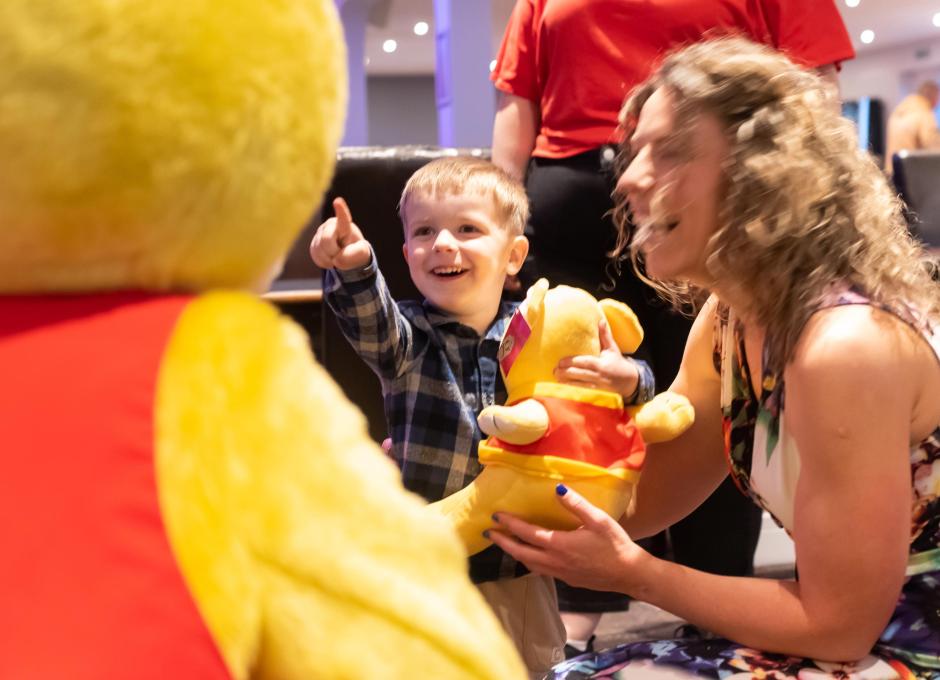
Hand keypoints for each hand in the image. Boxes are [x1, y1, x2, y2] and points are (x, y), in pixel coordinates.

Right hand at [309, 197, 372, 269]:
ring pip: (320, 250)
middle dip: (334, 252)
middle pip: (326, 240)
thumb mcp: (362, 254)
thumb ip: (354, 256)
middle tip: (341, 254)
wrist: (347, 253)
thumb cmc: (356, 250)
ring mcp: (320, 234)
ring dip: (330, 259)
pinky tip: (330, 259)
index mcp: (345, 225)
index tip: (338, 201)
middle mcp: (330, 225)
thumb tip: (336, 260)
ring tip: (337, 256)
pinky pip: (316, 256)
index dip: (341, 210)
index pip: (343, 219)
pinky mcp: (314, 244)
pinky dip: (324, 262)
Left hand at [487, 485, 645, 593]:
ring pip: (529, 565)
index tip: (496, 516)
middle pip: (520, 553)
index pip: (527, 533)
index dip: (510, 524)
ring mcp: (560, 573)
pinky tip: (531, 556)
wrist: (630, 575)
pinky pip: (541, 571)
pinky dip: (529, 562)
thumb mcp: (598, 519)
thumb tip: (557, 488)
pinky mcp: (568, 580)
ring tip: (506, 543)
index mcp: (560, 545)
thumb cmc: (615, 545)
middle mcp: (555, 562)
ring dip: (514, 553)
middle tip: (489, 533)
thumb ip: (576, 504)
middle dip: (503, 542)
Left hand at [554, 319, 639, 396]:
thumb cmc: (618, 364)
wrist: (629, 382)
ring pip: (579, 385)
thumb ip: (605, 336)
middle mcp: (598, 376)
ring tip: (556, 377)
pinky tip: (562, 388)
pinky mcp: (595, 394)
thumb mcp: (613, 349)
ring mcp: (596, 387)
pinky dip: (572, 390)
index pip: (585, 363)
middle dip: (565, 373)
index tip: (560, 361)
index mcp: (601, 364)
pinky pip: (582, 392)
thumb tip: (601, 321)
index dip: (572, 362)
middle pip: (579, 375)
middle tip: (554, 370)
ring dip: (566, 382)